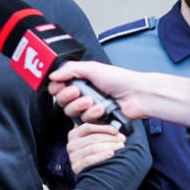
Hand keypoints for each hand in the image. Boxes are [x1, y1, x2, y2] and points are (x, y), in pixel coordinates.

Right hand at [47, 61, 189, 127]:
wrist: (137, 95)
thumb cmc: (119, 80)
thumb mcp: (92, 68)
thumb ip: (70, 69)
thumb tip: (52, 75)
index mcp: (80, 80)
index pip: (58, 86)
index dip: (56, 87)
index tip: (60, 85)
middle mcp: (81, 94)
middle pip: (60, 100)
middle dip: (67, 96)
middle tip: (77, 91)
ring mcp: (87, 108)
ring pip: (70, 112)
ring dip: (80, 106)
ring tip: (92, 101)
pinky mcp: (94, 120)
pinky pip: (83, 120)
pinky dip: (91, 114)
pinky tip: (101, 109)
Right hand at [66, 122, 125, 174]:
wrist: (89, 172)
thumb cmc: (94, 153)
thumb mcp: (93, 140)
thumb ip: (100, 132)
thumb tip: (116, 129)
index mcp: (74, 135)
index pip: (88, 127)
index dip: (104, 128)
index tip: (116, 130)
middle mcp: (71, 145)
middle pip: (93, 138)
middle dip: (110, 138)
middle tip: (122, 139)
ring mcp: (73, 157)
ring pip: (93, 148)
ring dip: (109, 146)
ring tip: (121, 146)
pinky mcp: (76, 167)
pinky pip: (89, 160)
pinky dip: (102, 156)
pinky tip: (111, 153)